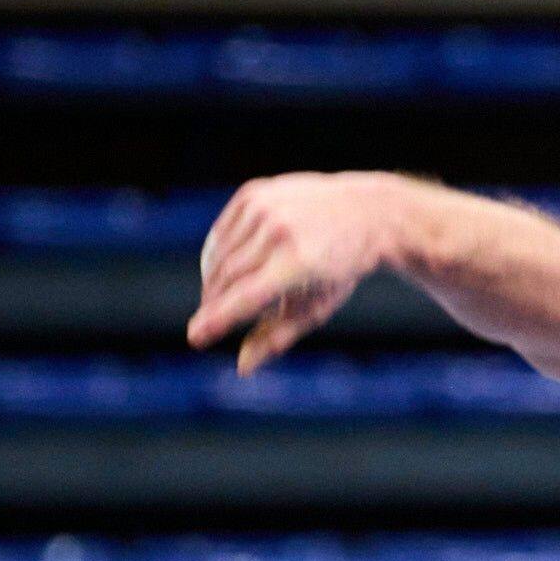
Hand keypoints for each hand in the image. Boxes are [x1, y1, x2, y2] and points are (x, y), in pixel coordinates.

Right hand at [187, 172, 398, 372]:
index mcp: (299, 263)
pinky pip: (221, 232)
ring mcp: (265, 207)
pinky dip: (217, 254)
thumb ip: (277, 336)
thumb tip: (242, 367)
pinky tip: (223, 270)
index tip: (195, 337)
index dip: (217, 319)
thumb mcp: (317, 307)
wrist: (364, 211)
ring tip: (218, 300)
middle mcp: (280, 231)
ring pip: (219, 254)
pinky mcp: (253, 192)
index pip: (247, 296)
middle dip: (213, 303)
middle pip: (227, 276)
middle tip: (209, 321)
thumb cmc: (341, 269)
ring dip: (213, 282)